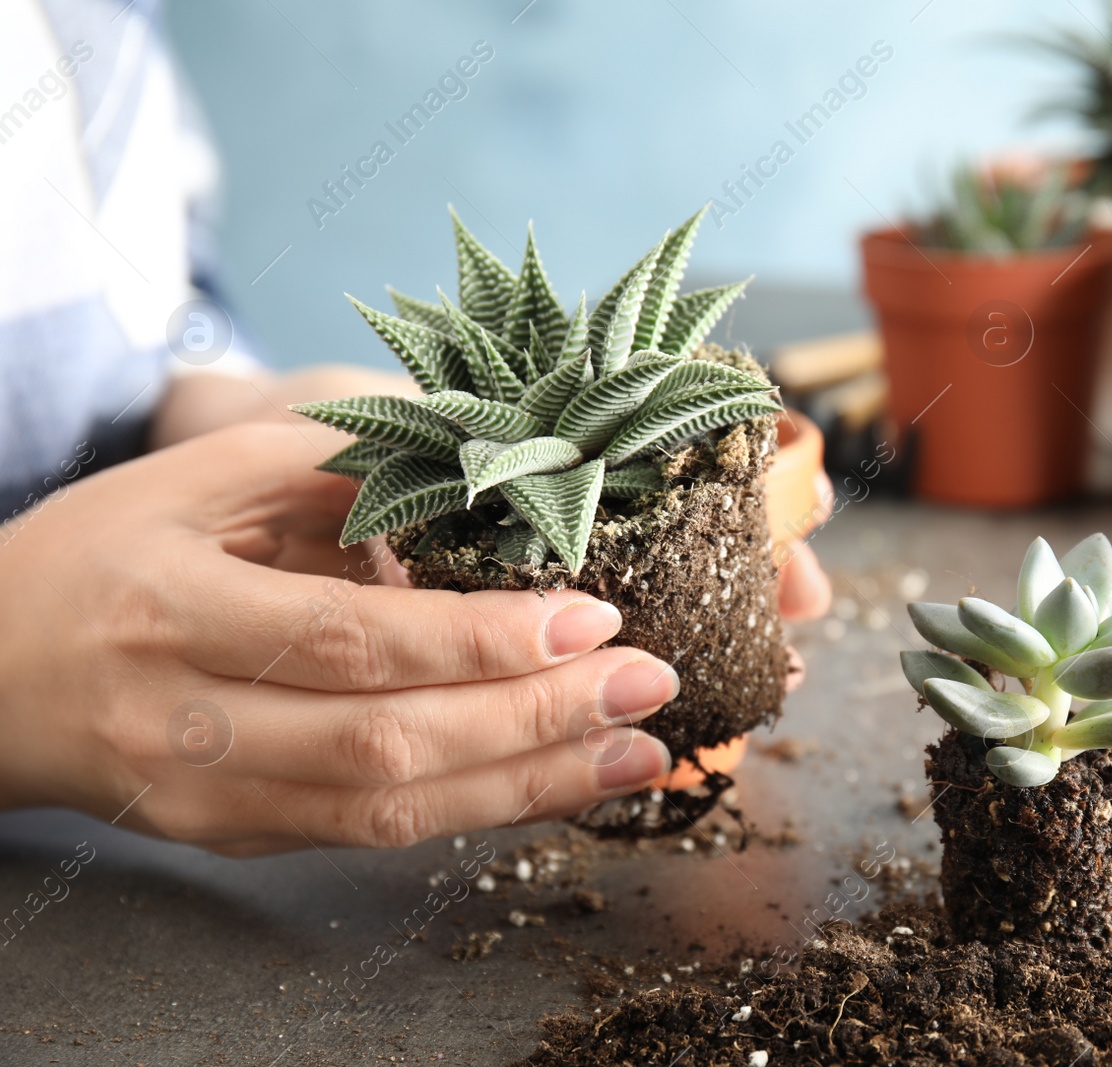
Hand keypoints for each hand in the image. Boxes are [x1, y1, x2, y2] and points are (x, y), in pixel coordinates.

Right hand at [0, 423, 679, 854]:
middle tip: (650, 686)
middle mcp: (186, 724)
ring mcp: (208, 799)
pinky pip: (373, 832)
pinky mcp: (234, 837)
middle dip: (536, 719)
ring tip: (639, 754)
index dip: (480, 639)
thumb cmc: (103, 554)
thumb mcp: (197, 478)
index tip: (591, 616)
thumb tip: (486, 464)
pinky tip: (557, 780)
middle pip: (385, 740)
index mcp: (170, 611)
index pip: (350, 640)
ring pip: (389, 809)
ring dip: (530, 784)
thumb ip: (335, 466)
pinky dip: (477, 808)